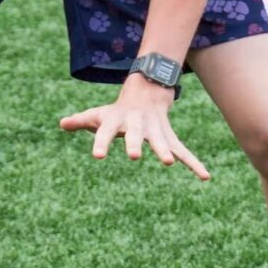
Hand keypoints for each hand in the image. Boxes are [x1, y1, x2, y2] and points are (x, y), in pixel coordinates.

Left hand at [59, 75, 209, 179]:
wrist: (147, 92)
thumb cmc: (116, 111)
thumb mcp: (98, 114)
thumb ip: (81, 121)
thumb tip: (62, 123)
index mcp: (117, 121)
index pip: (106, 132)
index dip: (101, 143)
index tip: (98, 156)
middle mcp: (137, 125)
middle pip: (135, 135)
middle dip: (135, 144)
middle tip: (134, 155)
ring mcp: (155, 131)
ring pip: (160, 142)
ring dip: (164, 151)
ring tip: (167, 162)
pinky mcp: (169, 138)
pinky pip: (183, 152)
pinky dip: (194, 163)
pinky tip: (205, 176)